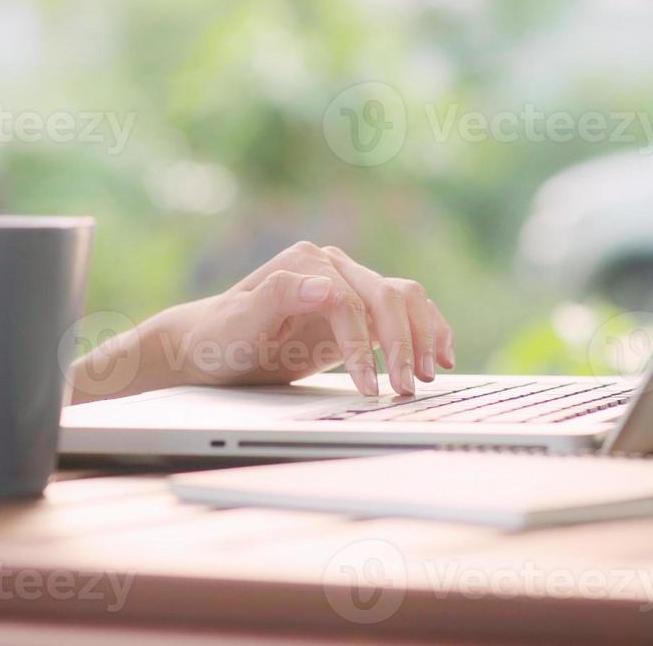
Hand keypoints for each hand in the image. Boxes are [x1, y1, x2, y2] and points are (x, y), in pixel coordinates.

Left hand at [71, 241, 454, 400]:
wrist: (210, 350)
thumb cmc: (220, 339)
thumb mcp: (238, 324)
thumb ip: (277, 296)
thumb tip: (326, 284)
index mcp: (306, 263)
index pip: (350, 300)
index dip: (362, 344)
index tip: (366, 386)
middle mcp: (332, 267)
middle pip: (386, 296)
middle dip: (401, 345)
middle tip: (404, 389)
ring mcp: (349, 286)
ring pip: (405, 299)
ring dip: (423, 336)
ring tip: (425, 377)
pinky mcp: (359, 312)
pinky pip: (405, 314)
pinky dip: (428, 332)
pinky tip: (441, 357)